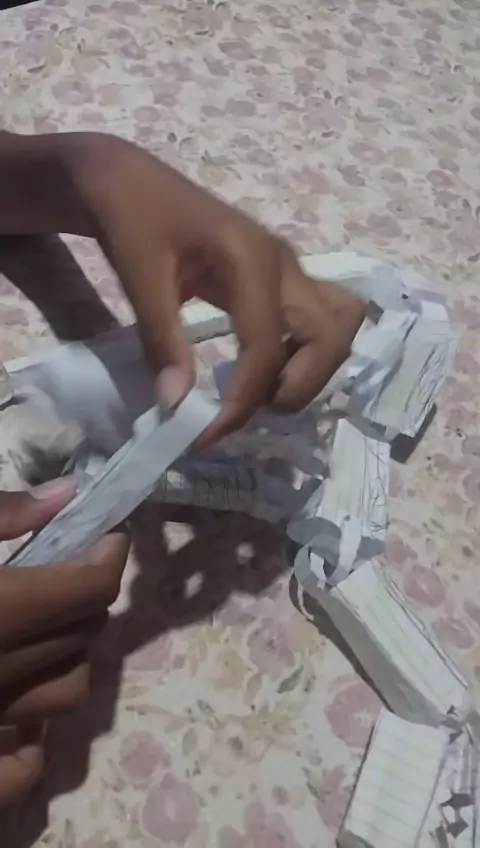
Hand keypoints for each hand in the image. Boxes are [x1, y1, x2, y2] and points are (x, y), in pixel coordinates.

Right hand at [0, 482, 128, 805]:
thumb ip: (2, 513)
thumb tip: (69, 494)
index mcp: (2, 610)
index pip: (91, 588)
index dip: (110, 556)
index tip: (110, 537)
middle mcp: (3, 668)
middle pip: (86, 631)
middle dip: (88, 595)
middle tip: (68, 571)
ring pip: (71, 691)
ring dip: (73, 654)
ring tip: (48, 629)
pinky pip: (23, 767)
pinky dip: (34, 743)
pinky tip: (25, 717)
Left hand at [72, 135, 364, 443]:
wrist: (127, 178)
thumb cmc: (131, 216)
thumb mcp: (140, 277)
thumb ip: (163, 342)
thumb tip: (178, 408)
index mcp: (251, 258)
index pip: (266, 346)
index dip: (242, 402)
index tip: (205, 437)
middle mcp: (284, 263)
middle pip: (331, 334)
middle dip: (298, 385)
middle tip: (247, 410)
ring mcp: (289, 268)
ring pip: (337, 324)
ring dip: (312, 368)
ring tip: (259, 390)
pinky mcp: (282, 277)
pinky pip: (320, 319)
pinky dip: (306, 352)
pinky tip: (262, 370)